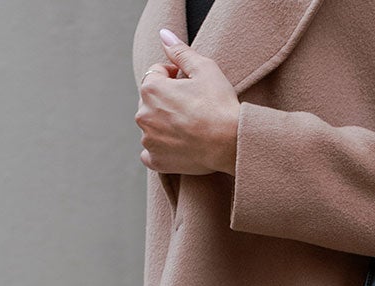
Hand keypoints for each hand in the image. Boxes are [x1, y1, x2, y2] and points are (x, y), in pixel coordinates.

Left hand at [136, 28, 239, 175]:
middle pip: (151, 100)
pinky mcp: (155, 160)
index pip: (155, 73)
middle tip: (192, 105)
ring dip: (164, 123)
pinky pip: (150, 153)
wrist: (231, 141)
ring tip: (189, 124)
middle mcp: (143, 115)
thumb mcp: (204, 68)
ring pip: (151, 126)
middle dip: (167, 99)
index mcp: (151, 89)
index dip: (174, 75)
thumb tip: (164, 35)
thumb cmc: (219, 103)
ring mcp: (148, 140)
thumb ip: (180, 52)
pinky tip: (179, 144)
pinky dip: (161, 148)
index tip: (190, 83)